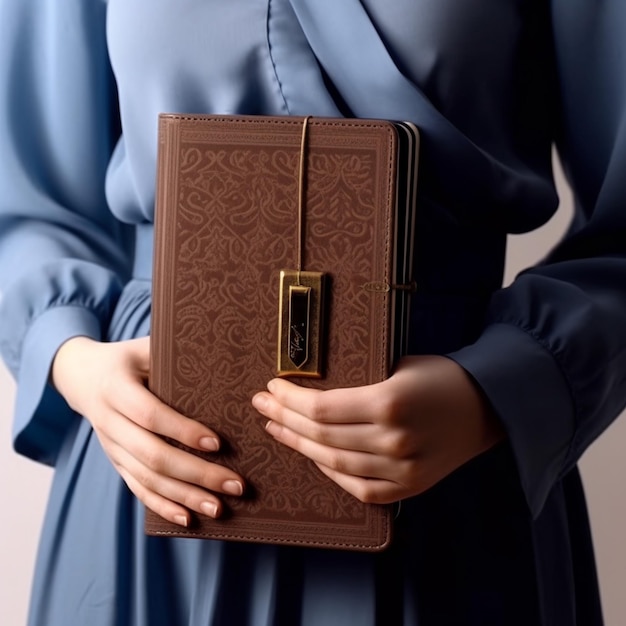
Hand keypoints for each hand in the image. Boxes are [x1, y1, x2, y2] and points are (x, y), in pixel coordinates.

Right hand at [51, 336, 244, 526]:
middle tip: (236, 484)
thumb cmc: (126, 358)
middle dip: (196, 473)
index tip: (218, 443)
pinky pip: (137, 488)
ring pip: (147, 478)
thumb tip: (222, 354)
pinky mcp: (116, 462)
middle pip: (152, 455)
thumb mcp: (144, 347)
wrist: (82, 377)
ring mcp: (111, 446)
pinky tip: (188, 519)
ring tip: (220, 507)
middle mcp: (109, 421)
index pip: (150, 414)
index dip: (182, 430)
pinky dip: (162, 506)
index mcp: (116, 388)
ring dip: (184, 496)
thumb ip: (173, 353)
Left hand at [251, 355, 503, 503]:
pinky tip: (311, 455)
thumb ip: (357, 383)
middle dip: (284, 418)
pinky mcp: (409, 487)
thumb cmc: (440, 377)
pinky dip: (330, 472)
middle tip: (262, 405)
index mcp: (389, 403)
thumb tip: (309, 390)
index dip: (289, 399)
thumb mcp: (398, 365)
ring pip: (333, 463)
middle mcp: (393, 440)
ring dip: (299, 445)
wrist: (486, 407)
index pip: (321, 408)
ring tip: (276, 428)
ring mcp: (402, 469)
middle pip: (321, 436)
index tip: (271, 387)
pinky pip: (358, 488)